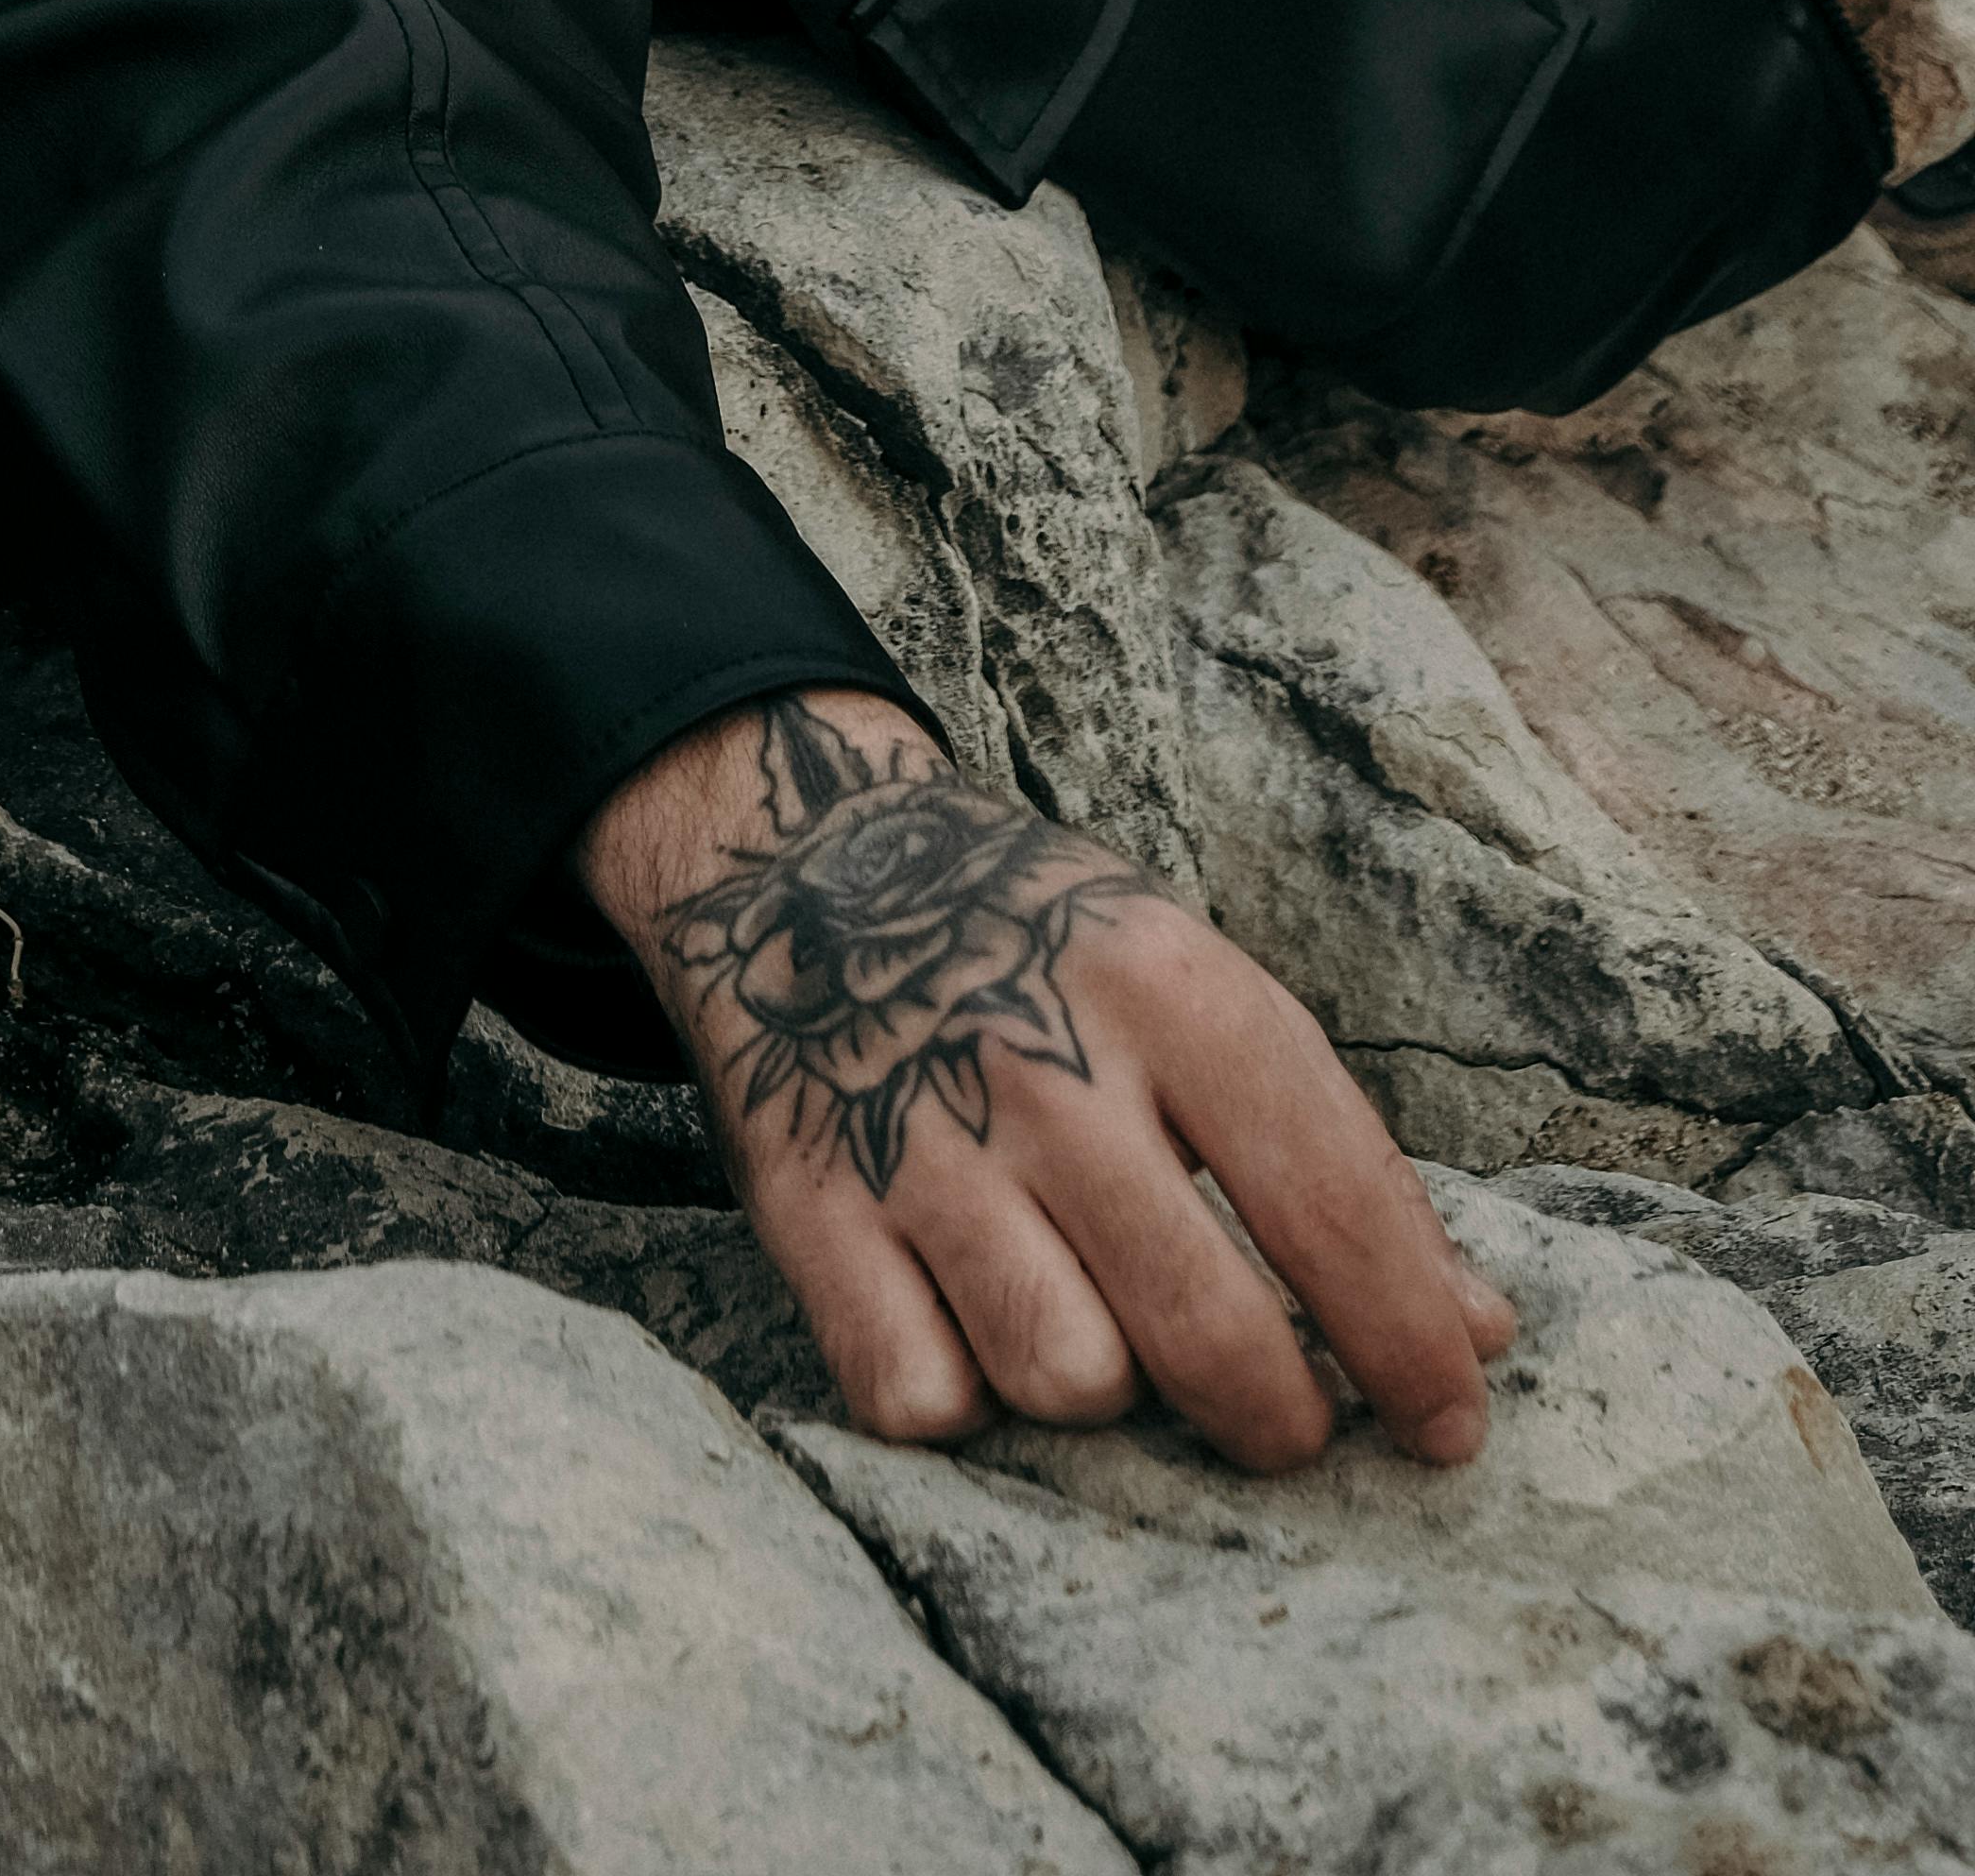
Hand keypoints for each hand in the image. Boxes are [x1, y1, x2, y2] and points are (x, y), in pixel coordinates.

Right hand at [581, 685, 1513, 1469]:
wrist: (806, 856)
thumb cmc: (1049, 949)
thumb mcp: (1198, 988)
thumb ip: (1335, 1156)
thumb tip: (1480, 1335)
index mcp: (1166, 985)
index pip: (1333, 1201)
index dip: (1410, 1342)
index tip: (1449, 1430)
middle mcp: (1045, 1061)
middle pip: (1210, 1331)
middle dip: (1278, 1418)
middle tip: (1284, 1420)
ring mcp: (918, 1139)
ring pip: (1069, 1383)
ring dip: (1103, 1388)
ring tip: (1094, 1320)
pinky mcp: (809, 1208)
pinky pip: (923, 1402)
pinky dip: (959, 1393)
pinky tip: (966, 1319)